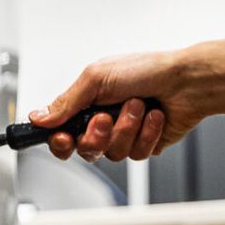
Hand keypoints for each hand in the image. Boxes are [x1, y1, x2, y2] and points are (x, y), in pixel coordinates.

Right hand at [30, 50, 204, 160]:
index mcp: (87, 103)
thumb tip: (38, 117)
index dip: (59, 141)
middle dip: (96, 135)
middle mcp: (103, 121)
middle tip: (106, 117)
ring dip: (126, 129)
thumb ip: (66, 102)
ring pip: (112, 154)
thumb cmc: (145, 70)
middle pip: (84, 150)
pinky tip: (154, 117)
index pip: (60, 133)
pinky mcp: (144, 146)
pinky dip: (146, 134)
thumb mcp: (96, 78)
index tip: (64, 137)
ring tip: (139, 106)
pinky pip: (136, 154)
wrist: (186, 81)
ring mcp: (124, 135)